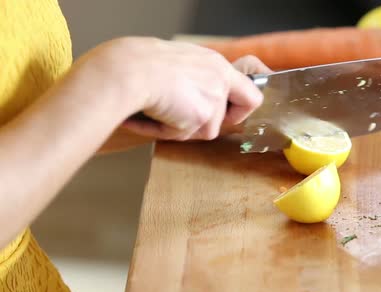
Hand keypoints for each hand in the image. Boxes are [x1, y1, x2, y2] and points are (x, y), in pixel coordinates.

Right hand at [68, 37, 265, 140]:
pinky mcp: (200, 117)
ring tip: (158, 110)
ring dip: (180, 128)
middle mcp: (221, 80)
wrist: (128, 70)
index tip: (227, 115)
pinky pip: (182, 135)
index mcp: (216, 64)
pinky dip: (165, 131)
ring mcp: (213, 99)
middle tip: (183, 119)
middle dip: (206, 125)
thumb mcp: (177, 63)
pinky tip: (151, 117)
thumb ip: (194, 79)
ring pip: (202, 131)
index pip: (250, 92)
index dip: (240, 110)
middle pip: (226, 119)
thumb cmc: (140, 63)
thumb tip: (192, 97)